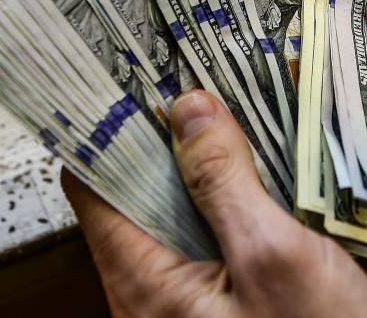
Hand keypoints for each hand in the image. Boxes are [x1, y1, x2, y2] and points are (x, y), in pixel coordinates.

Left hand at [61, 90, 366, 317]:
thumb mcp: (276, 256)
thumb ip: (224, 179)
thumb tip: (186, 107)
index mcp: (141, 282)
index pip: (90, 181)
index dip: (107, 123)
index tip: (137, 73)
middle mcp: (146, 296)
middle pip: (132, 193)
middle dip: (165, 137)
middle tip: (202, 84)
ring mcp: (180, 307)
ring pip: (172, 215)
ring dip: (202, 167)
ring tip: (235, 117)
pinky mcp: (217, 311)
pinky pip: (204, 243)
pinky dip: (225, 203)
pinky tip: (261, 178)